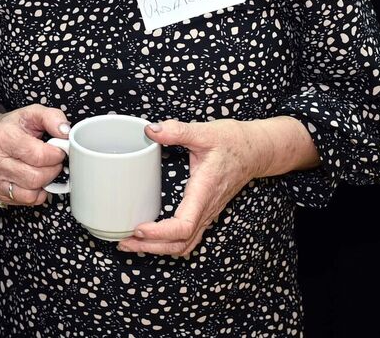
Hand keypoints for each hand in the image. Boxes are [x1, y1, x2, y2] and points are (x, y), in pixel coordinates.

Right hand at [0, 104, 69, 206]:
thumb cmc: (12, 127)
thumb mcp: (32, 113)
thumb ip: (52, 117)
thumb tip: (65, 132)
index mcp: (5, 137)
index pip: (39, 156)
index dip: (56, 154)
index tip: (58, 150)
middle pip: (37, 177)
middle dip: (53, 169)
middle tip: (54, 161)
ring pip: (32, 192)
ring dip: (45, 182)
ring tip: (44, 169)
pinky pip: (27, 201)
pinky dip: (37, 193)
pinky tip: (35, 179)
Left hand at [117, 118, 272, 257]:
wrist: (256, 150)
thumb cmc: (233, 142)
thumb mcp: (205, 132)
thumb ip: (178, 131)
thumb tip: (151, 130)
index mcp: (204, 192)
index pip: (183, 226)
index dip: (159, 233)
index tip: (138, 228)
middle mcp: (206, 209)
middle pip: (180, 244)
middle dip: (151, 247)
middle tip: (124, 242)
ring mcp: (207, 213)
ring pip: (184, 244)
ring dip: (158, 249)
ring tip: (132, 243)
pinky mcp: (205, 212)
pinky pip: (188, 237)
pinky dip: (167, 242)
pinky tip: (150, 235)